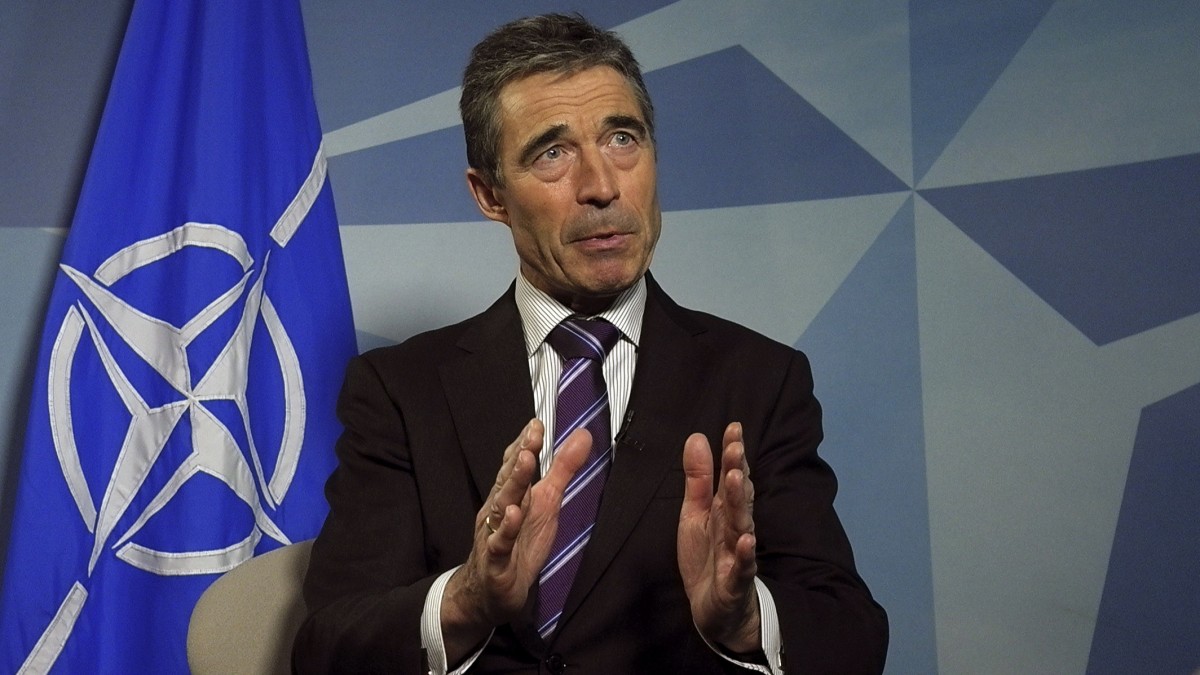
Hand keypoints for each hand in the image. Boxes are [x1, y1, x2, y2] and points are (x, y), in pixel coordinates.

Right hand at [440, 419, 590, 660]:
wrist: (488, 592)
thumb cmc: (519, 543)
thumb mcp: (546, 504)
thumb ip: (562, 470)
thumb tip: (583, 435)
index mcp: (511, 495)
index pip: (515, 464)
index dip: (525, 444)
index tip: (536, 424)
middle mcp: (500, 510)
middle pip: (509, 480)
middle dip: (521, 457)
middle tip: (532, 437)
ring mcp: (495, 534)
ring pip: (503, 506)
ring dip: (514, 484)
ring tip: (525, 462)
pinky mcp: (497, 562)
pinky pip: (500, 544)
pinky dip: (506, 530)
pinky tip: (514, 515)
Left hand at [678, 422, 761, 653]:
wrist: (716, 610)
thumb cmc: (708, 557)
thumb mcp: (695, 514)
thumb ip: (698, 479)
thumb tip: (697, 437)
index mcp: (725, 510)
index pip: (731, 477)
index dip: (732, 453)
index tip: (733, 427)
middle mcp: (735, 527)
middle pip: (737, 496)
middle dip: (736, 471)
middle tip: (735, 447)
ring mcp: (738, 553)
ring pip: (741, 525)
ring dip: (739, 503)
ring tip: (736, 480)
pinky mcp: (736, 581)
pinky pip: (742, 567)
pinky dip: (746, 554)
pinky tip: (747, 540)